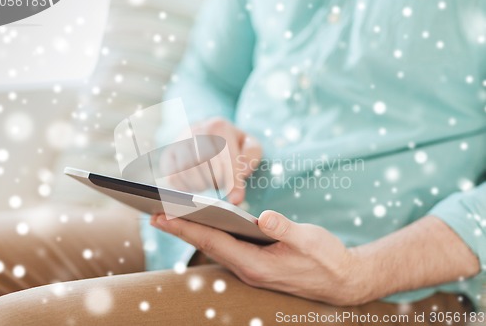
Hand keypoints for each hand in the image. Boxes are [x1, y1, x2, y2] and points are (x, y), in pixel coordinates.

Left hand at [150, 210, 362, 305]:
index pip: (213, 242)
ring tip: (172, 217)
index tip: (163, 215)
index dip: (186, 228)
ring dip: (192, 233)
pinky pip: (226, 250)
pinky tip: (204, 226)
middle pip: (207, 246)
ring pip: (214, 249)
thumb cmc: (326, 259)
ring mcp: (251, 269)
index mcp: (256, 264)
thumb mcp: (309, 240)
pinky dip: (210, 236)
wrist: (342, 281)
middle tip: (154, 214)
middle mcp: (248, 269)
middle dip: (180, 230)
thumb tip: (263, 217)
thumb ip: (285, 228)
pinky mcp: (256, 265)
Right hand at [159, 118, 261, 204]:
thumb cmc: (232, 144)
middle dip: (215, 182)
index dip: (232, 181)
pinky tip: (196, 185)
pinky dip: (186, 187)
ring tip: (209, 183)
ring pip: (186, 172)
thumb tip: (240, 173)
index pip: (226, 157)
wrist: (209, 133)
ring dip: (201, 185)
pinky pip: (173, 177)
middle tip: (221, 187)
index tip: (236, 199)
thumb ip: (251, 156)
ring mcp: (178, 142)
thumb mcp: (249, 144)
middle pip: (204, 165)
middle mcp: (195, 130)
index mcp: (219, 126)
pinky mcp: (167, 156)